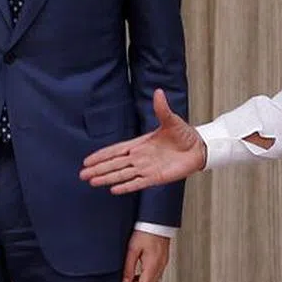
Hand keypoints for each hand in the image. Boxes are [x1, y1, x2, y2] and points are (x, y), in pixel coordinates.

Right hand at [80, 89, 204, 193]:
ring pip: (122, 174)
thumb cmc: (184, 134)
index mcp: (140, 144)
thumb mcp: (171, 120)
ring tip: (92, 182)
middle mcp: (140, 157)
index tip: (87, 160)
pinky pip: (137, 183)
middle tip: (82, 174)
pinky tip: (113, 190)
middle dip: (98, 169)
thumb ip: (162, 108)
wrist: (199, 148)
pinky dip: (126, 186)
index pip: (116, 150)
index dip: (102, 155)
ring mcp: (146, 168)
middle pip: (114, 164)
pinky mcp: (155, 178)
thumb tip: (158, 92)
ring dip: (107, 178)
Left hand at [121, 231, 169, 281]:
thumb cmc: (146, 230)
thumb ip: (128, 267)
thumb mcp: (133, 249)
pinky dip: (147, 278)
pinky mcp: (163, 259)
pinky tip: (139, 274)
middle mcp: (160, 266)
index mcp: (153, 265)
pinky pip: (156, 274)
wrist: (157, 220)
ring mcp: (163, 262)